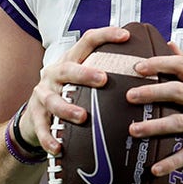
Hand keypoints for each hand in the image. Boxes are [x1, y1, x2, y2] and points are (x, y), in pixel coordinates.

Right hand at [18, 26, 130, 154]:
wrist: (35, 115)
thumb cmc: (68, 93)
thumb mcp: (82, 78)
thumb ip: (106, 72)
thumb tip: (147, 67)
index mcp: (70, 60)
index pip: (87, 41)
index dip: (105, 36)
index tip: (125, 36)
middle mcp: (54, 74)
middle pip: (67, 69)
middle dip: (85, 73)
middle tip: (103, 79)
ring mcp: (43, 94)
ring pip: (53, 99)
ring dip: (67, 108)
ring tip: (82, 117)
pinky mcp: (35, 115)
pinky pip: (42, 127)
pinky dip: (49, 138)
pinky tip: (58, 147)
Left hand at [125, 41, 182, 175]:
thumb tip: (170, 44)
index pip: (182, 66)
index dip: (159, 63)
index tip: (137, 67)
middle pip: (177, 91)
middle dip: (151, 92)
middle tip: (129, 96)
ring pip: (179, 122)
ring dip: (154, 127)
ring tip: (133, 130)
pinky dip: (171, 162)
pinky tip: (154, 169)